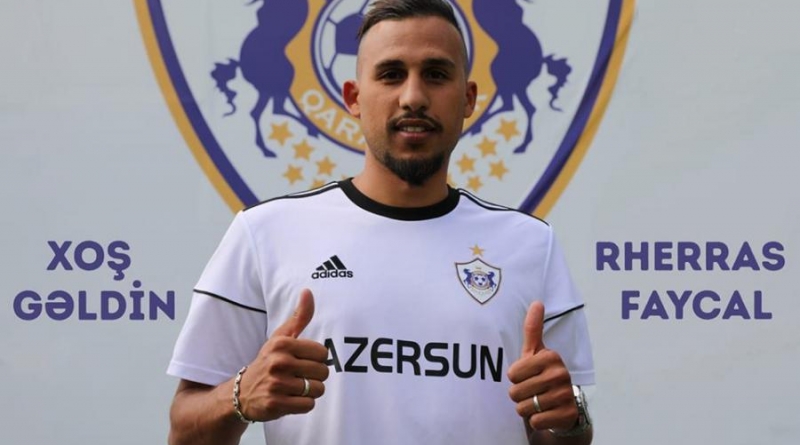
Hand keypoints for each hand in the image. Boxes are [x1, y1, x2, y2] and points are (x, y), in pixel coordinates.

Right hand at [237, 289, 329, 421]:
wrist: (241, 392)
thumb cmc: (268, 361)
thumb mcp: (280, 337)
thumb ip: (299, 317)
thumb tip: (308, 292)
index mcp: (282, 344)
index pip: (322, 353)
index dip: (317, 359)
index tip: (303, 361)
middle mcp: (278, 363)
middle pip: (323, 372)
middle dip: (315, 376)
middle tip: (299, 376)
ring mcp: (276, 385)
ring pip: (318, 389)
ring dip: (310, 391)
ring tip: (295, 388)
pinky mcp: (276, 404)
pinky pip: (308, 405)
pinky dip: (303, 404)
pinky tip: (290, 399)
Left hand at [507, 301, 577, 431]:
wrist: (565, 405)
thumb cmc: (544, 375)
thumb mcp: (536, 352)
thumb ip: (533, 329)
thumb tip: (537, 302)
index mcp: (551, 357)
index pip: (512, 373)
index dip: (515, 378)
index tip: (527, 376)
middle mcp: (560, 374)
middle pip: (515, 392)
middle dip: (519, 395)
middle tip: (532, 392)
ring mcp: (565, 395)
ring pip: (523, 408)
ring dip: (526, 409)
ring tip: (537, 402)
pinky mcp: (567, 414)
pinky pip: (535, 421)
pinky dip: (536, 420)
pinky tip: (545, 413)